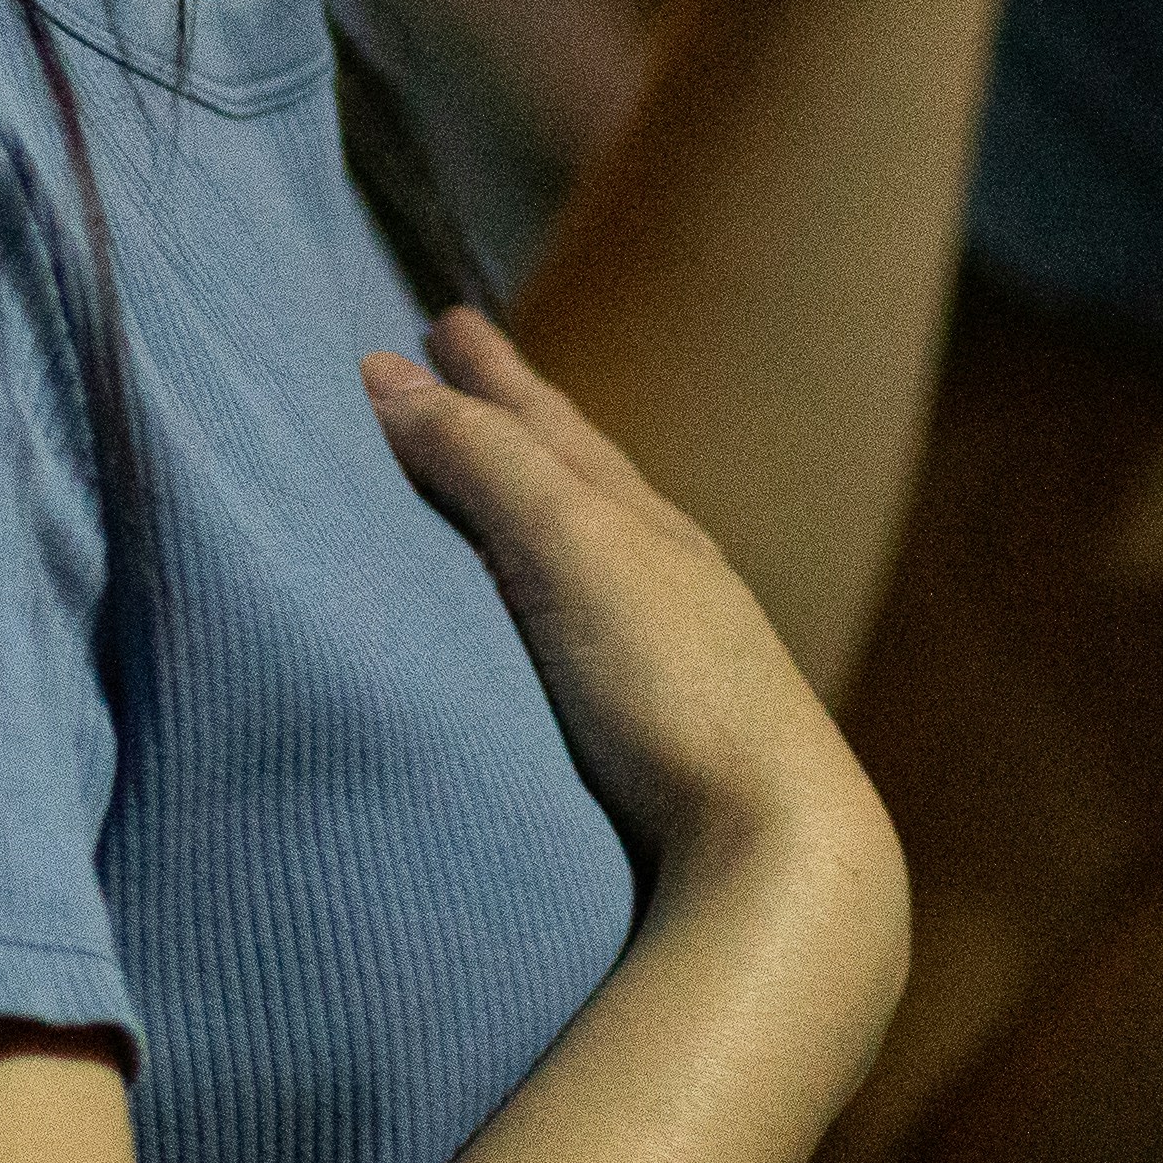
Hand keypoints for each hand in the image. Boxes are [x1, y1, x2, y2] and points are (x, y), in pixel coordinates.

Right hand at [371, 302, 895, 907]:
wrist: (776, 841)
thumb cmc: (672, 684)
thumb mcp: (571, 548)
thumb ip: (485, 462)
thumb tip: (387, 376)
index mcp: (636, 519)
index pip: (545, 423)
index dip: (489, 374)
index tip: (444, 320)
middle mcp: (663, 569)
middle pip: (576, 467)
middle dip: (512, 411)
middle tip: (465, 348)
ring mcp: (674, 647)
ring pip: (594, 541)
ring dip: (536, 492)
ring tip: (504, 467)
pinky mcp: (667, 727)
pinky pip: (598, 617)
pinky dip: (559, 580)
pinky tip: (560, 610)